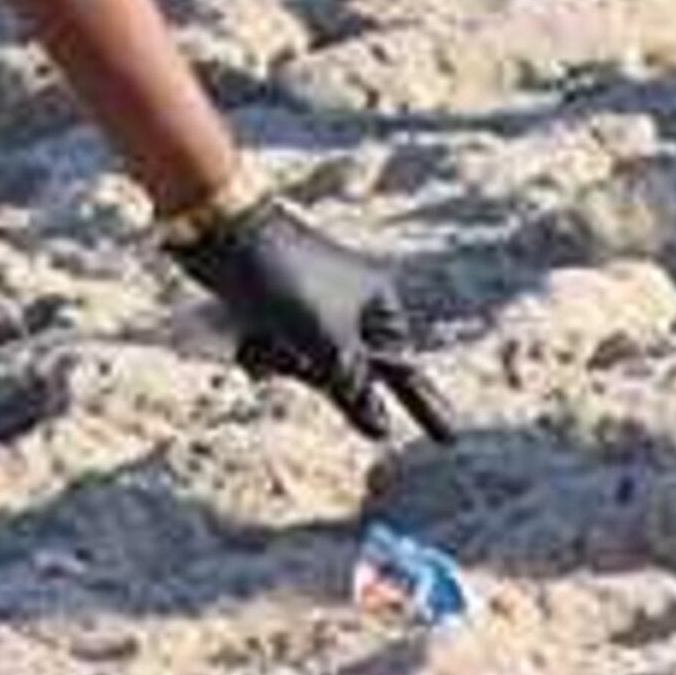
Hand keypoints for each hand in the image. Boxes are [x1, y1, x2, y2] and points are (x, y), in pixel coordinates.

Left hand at [166, 200, 456, 443]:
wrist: (225, 234)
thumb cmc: (286, 281)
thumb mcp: (326, 341)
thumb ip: (353, 387)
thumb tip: (379, 429)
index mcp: (379, 303)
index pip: (403, 370)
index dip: (425, 408)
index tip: (450, 440)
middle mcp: (352, 305)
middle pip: (349, 374)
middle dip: (318, 373)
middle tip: (292, 342)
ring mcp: (312, 308)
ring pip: (308, 367)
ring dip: (284, 362)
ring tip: (264, 340)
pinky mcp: (276, 311)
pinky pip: (279, 353)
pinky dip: (264, 352)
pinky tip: (246, 339)